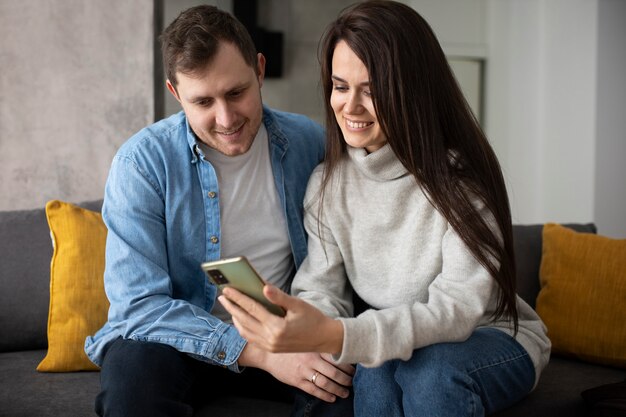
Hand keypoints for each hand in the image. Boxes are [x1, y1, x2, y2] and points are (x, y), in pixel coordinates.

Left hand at [219, 285, 343, 353]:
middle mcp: (271, 339)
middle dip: (232, 307)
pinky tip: (241, 319)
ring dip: (235, 318)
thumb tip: (264, 287)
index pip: (252, 309)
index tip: (227, 289)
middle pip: (244, 320)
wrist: (324, 338)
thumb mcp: (298, 304)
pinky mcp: (271, 349)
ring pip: (245, 331)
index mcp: (277, 327)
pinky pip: (251, 338)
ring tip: (230, 306)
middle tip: (222, 296)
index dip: (238, 298)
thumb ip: (279, 297)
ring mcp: (270, 346)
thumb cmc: (313, 318)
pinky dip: (243, 328)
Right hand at [239, 344, 353, 402]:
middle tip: (352, 382)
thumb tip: (336, 340)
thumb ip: (318, 341)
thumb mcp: (304, 339)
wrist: (269, 353)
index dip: (348, 365)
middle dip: (346, 379)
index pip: (336, 357)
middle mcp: (311, 359)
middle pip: (334, 372)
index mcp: (314, 347)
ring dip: (338, 389)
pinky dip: (325, 395)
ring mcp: (304, 371)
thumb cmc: (290, 346)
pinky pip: (314, 390)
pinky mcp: (297, 381)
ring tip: (345, 393)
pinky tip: (332, 398)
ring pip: (326, 383)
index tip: (355, 369)